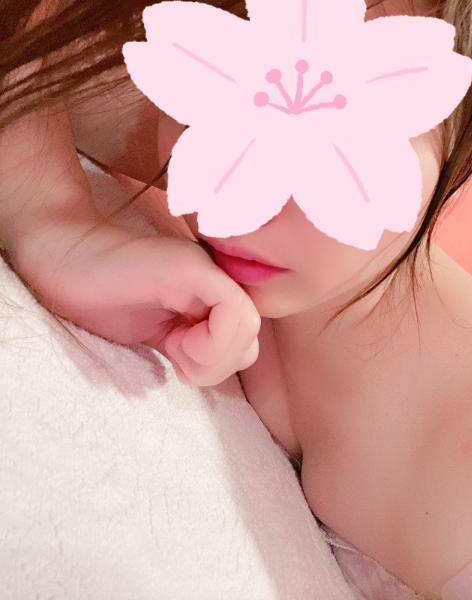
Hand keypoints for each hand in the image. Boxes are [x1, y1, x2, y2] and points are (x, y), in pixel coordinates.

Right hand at [9, 216, 260, 386]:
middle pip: (251, 340)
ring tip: (172, 346)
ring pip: (248, 328)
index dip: (217, 366)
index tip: (178, 361)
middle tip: (176, 356)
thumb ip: (195, 345)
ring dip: (209, 357)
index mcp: (213, 294)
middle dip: (215, 366)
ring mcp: (208, 268)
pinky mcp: (194, 268)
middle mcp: (218, 277)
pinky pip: (233, 311)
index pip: (246, 344)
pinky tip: (173, 341)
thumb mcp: (160, 334)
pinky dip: (209, 342)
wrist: (64, 261)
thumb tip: (222, 366)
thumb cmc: (103, 299)